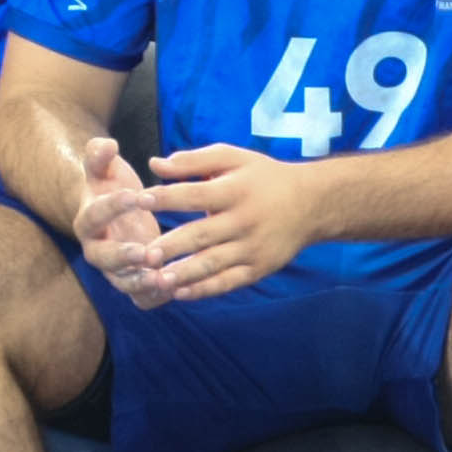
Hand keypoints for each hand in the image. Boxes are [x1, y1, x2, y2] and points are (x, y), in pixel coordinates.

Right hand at [69, 137, 172, 309]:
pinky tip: (177, 288)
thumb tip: (107, 144)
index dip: (113, 206)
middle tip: (150, 253)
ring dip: (143, 283)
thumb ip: (99, 155)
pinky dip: (156, 297)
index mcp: (87, 220)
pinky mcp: (133, 283)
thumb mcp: (104, 168)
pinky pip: (142, 298)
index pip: (95, 215)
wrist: (115, 212)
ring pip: (124, 283)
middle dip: (125, 257)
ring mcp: (114, 270)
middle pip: (104, 259)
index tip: (136, 196)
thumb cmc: (110, 185)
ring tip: (166, 279)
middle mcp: (97, 249)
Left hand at [137, 144, 323, 301]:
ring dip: (183, 274)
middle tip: (142, 255)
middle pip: (202, 234)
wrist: (312, 203)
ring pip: (213, 264)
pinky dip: (204, 290)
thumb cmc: (264, 177)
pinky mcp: (258, 269)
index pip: (195, 194)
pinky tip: (180, 293)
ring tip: (156, 280)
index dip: (166, 197)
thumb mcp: (234, 159)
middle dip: (171, 246)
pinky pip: (227, 282)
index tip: (138, 200)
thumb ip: (194, 161)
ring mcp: (252, 248)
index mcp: (236, 190)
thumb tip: (155, 164)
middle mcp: (244, 221)